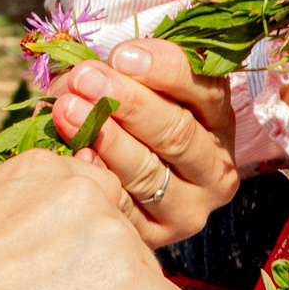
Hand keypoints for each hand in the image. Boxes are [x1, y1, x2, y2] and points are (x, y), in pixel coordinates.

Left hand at [47, 40, 239, 244]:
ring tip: (68, 110)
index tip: (122, 55)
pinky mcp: (155, 235)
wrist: (126, 170)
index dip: (165, 70)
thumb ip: (126, 71)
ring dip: (106, 138)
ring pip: (149, 172)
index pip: (206, 92)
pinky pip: (125, 207)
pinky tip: (76, 157)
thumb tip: (85, 73)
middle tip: (86, 78)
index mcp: (220, 121)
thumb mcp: (141, 83)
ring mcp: (188, 207)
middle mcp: (215, 169)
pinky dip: (100, 179)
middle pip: (177, 133)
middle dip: (128, 102)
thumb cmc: (130, 112)